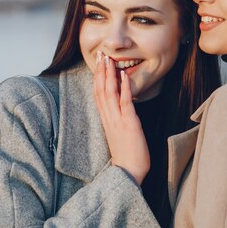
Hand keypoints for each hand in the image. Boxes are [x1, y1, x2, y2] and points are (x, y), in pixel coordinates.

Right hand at [93, 51, 149, 184]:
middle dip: (100, 71)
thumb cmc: (126, 155)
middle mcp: (109, 118)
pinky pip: (124, 103)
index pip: (98, 94)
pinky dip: (123, 88)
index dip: (97, 77)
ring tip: (109, 59)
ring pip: (109, 93)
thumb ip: (117, 120)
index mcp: (106, 120)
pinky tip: (123, 75)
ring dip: (109, 75)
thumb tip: (120, 107)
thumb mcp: (119, 133)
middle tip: (100, 54)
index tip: (97, 63)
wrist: (128, 173)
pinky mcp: (129, 124)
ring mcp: (117, 121)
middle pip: (100, 90)